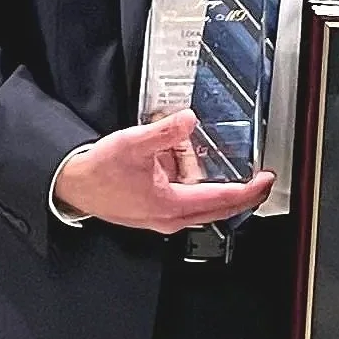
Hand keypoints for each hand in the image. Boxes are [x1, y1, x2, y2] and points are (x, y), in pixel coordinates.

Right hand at [55, 111, 274, 232]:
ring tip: (192, 152)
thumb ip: (163, 132)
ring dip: (207, 180)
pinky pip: (185, 197)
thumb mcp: (132, 144)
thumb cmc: (98, 172)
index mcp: (171, 205)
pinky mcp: (156, 212)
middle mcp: (172, 218)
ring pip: (201, 201)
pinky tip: (177, 160)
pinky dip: (190, 181)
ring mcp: (164, 218)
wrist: (72, 185)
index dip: (249, 190)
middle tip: (261, 178)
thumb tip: (188, 120)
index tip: (266, 180)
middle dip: (242, 192)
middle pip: (219, 208)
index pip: (222, 199)